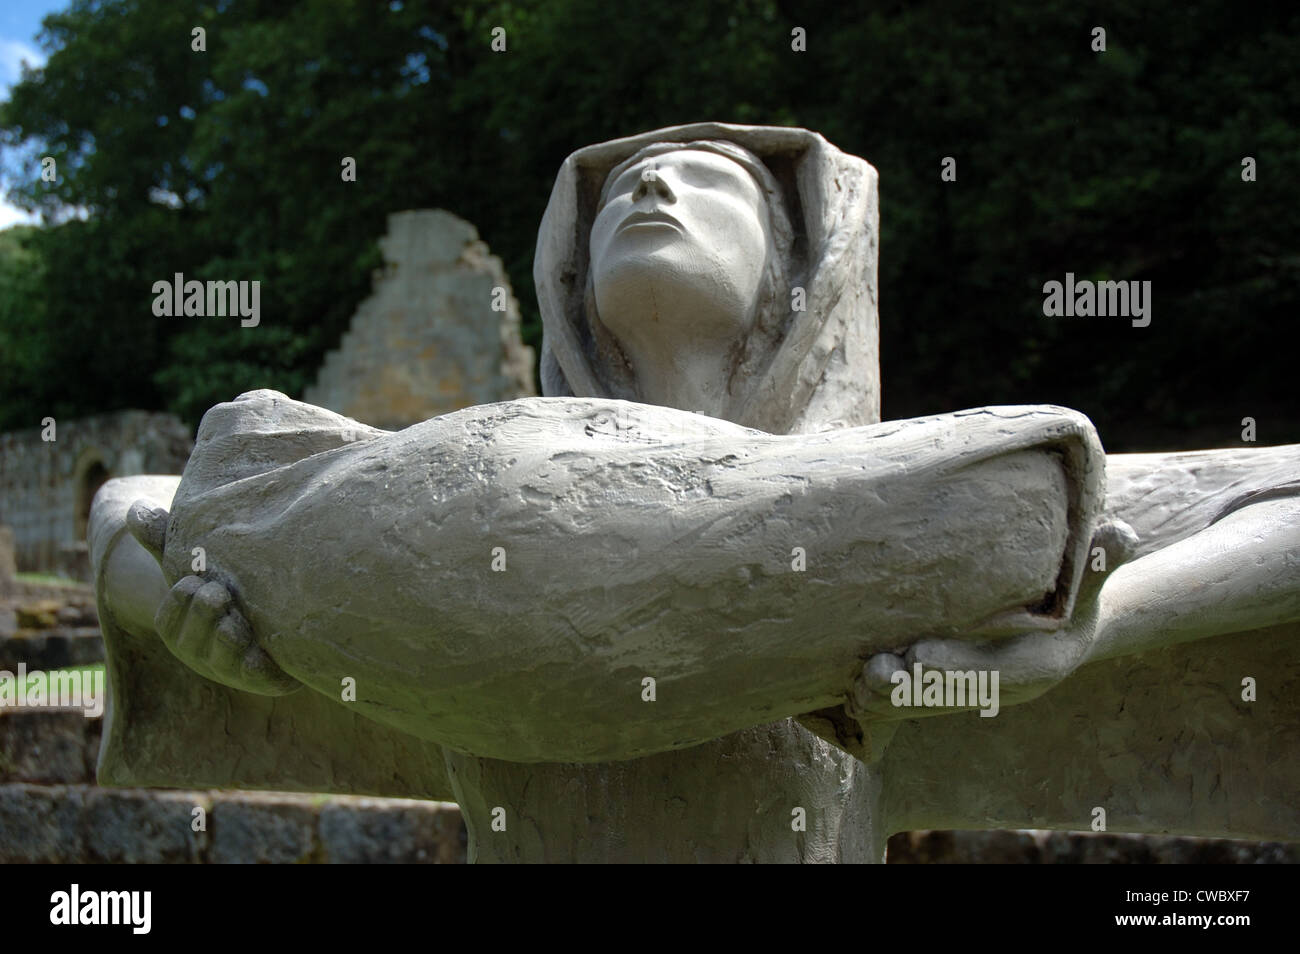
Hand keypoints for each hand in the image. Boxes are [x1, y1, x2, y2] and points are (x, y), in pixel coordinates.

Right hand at [127, 500, 301, 695]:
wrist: (284, 623)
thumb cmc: (231, 589)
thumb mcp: (199, 565)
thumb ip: (168, 540)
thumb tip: (137, 509)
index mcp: (184, 628)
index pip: (168, 620)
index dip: (178, 604)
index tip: (193, 582)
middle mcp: (204, 653)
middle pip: (192, 643)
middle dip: (201, 619)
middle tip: (217, 593)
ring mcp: (234, 668)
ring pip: (223, 662)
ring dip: (226, 641)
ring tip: (235, 621)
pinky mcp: (268, 678)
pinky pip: (257, 679)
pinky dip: (256, 668)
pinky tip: (261, 654)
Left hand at [848, 519, 1138, 723]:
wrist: (1062, 618)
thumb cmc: (1073, 586)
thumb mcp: (1089, 575)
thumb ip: (1099, 559)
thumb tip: (1119, 533)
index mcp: (1044, 665)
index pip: (998, 675)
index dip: (958, 667)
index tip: (919, 655)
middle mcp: (1006, 688)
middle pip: (955, 698)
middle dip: (911, 690)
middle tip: (871, 672)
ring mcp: (977, 693)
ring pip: (928, 706)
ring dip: (889, 700)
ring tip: (855, 680)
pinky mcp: (948, 690)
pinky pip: (913, 705)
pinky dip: (884, 701)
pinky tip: (848, 687)